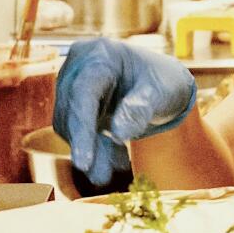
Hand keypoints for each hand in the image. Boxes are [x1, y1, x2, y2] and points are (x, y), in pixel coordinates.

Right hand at [52, 37, 196, 186]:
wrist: (162, 84)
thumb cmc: (164, 83)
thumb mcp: (161, 93)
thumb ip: (141, 108)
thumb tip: (118, 132)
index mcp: (101, 54)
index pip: (83, 92)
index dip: (82, 128)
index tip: (83, 162)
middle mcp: (80, 66)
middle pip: (72, 110)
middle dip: (87, 146)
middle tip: (103, 178)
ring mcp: (73, 84)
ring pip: (70, 125)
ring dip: (91, 151)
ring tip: (116, 169)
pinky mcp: (74, 104)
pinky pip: (75, 132)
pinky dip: (93, 149)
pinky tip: (114, 160)